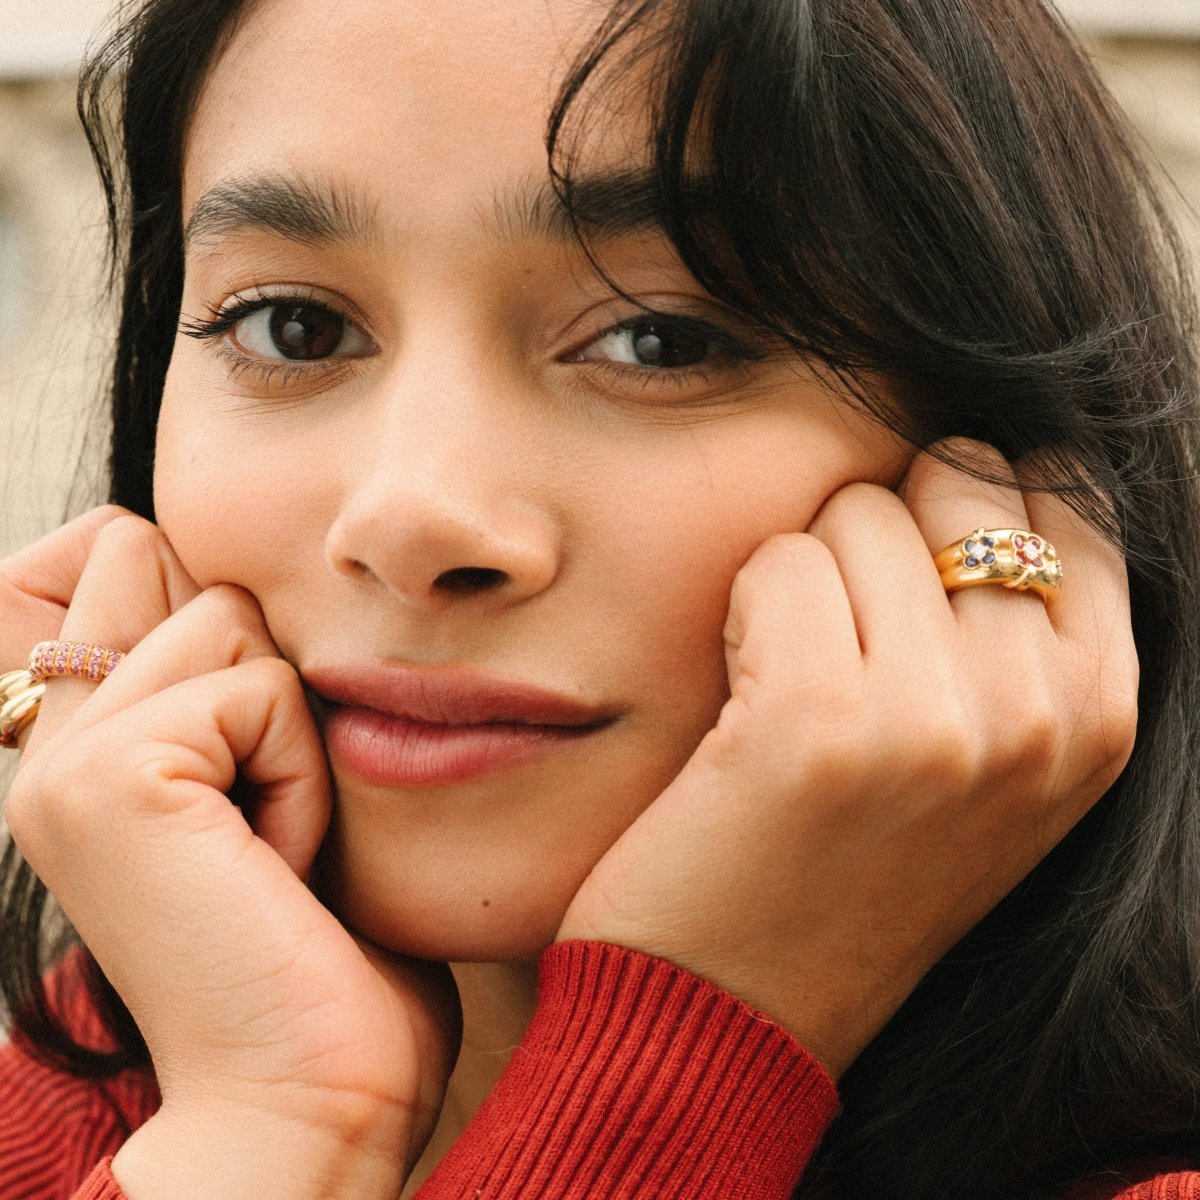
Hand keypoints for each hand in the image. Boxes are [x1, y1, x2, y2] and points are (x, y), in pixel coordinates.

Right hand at [5, 515, 459, 1199]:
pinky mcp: (112, 780)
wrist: (310, 1098)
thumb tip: (241, 597)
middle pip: (156, 552)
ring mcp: (64, 761)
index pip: (97, 554)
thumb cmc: (318, 953)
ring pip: (226, 614)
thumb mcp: (262, 787)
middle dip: (251, 656)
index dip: (188, 597)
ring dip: (288, 722)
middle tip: (261, 792)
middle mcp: (46, 745)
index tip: (240, 725)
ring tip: (276, 835)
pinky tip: (282, 861)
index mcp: (74, 745)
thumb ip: (227, 689)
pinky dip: (302, 771)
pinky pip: (259, 691)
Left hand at [557, 441, 1136, 1076]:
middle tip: (842, 653)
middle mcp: (1044, 712)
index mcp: (1105, 713)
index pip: (1062, 494)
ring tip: (791, 692)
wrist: (732, 1016)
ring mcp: (941, 719)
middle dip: (878, 539)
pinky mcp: (821, 723)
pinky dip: (741, 613)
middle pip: (954, 479)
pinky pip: (777, 562)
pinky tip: (743, 705)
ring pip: (856, 512)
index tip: (909, 602)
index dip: (958, 517)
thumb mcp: (989, 763)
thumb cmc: (846, 868)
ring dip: (802, 582)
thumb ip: (1019, 629)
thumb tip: (990, 458)